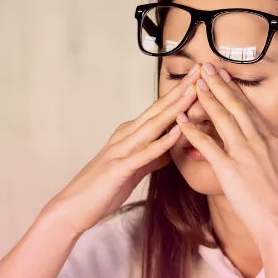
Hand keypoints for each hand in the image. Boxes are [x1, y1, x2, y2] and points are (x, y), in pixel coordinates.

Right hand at [43, 64, 201, 236]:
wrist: (74, 207)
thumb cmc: (103, 190)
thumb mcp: (133, 170)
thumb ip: (151, 158)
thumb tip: (169, 151)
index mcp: (130, 135)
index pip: (160, 111)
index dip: (180, 93)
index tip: (200, 77)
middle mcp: (125, 136)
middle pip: (159, 110)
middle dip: (181, 90)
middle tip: (203, 70)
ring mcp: (121, 151)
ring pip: (153, 126)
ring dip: (174, 109)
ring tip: (194, 92)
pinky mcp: (118, 169)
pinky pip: (144, 154)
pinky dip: (161, 142)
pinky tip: (176, 133)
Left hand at [177, 65, 277, 250]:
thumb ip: (270, 158)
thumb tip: (269, 154)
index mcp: (270, 142)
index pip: (249, 110)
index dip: (236, 91)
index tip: (225, 75)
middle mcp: (259, 142)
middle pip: (236, 107)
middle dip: (221, 85)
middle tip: (207, 67)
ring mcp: (245, 154)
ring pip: (223, 119)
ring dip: (208, 99)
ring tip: (195, 84)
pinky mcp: (230, 170)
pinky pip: (207, 146)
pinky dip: (193, 131)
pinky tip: (181, 120)